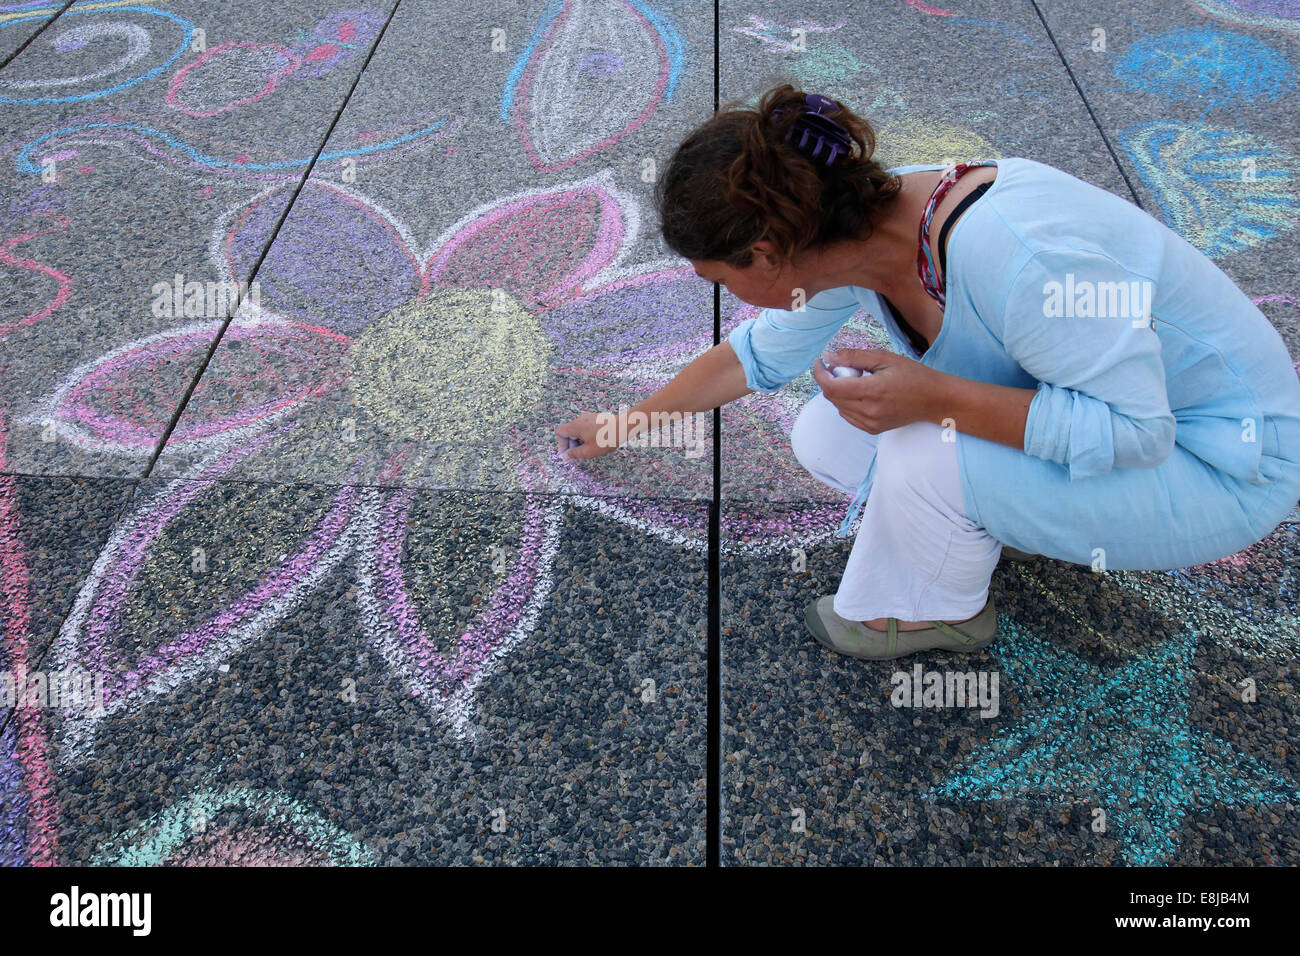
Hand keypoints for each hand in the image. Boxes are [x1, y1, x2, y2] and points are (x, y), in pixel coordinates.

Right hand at [555, 411, 620, 459]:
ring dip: (580, 442)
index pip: (560, 433)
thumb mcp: (588, 451)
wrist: (623, 427)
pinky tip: (596, 444)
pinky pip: (586, 428)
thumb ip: (574, 454)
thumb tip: (565, 456)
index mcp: (576, 426)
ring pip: (578, 431)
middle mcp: (580, 419)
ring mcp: (588, 417)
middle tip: (579, 455)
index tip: (568, 453)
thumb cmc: (607, 439)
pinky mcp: (595, 418)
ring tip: (589, 450)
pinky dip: (587, 437)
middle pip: (569, 432)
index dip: (561, 444)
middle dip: (572, 445)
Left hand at [811, 348, 948, 433]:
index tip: (820, 362)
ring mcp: (870, 423)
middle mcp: (868, 411)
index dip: (820, 373)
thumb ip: (854, 357)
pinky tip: (861, 393)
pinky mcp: (872, 429)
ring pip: (838, 407)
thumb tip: (829, 357)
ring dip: (838, 392)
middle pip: (831, 397)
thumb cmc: (913, 375)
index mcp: (872, 391)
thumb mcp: (885, 358)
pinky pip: (848, 416)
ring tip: (856, 380)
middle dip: (829, 380)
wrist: (934, 400)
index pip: (831, 386)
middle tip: (842, 367)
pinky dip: (846, 403)